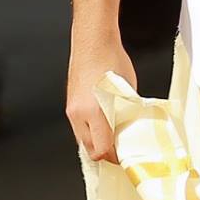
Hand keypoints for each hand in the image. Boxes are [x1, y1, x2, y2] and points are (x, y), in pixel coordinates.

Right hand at [65, 25, 136, 164]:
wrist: (93, 41)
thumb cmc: (112, 59)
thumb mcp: (128, 90)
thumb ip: (127, 113)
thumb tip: (129, 128)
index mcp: (95, 111)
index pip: (102, 149)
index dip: (115, 158)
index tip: (126, 157)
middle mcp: (79, 114)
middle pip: (90, 149)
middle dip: (105, 153)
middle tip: (121, 151)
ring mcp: (71, 109)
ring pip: (83, 139)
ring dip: (97, 142)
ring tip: (113, 137)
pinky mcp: (69, 104)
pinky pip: (79, 127)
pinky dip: (90, 131)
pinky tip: (102, 123)